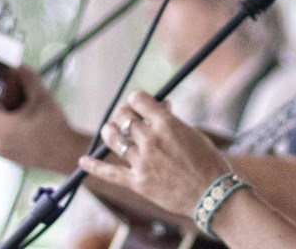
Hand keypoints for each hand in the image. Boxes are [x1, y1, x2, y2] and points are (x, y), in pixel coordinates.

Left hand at [0, 66, 89, 172]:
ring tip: (19, 115)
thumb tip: (16, 66)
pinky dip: (6, 131)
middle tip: (10, 103)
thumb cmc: (55, 128)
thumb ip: (27, 78)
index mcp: (3, 129)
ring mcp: (3, 153)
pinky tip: (23, 126)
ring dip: (0, 120)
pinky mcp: (9, 157)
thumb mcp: (42, 97)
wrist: (67, 154)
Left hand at [79, 90, 229, 215]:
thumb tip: (159, 107)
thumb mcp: (192, 134)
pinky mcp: (137, 182)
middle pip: (124, 117)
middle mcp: (151, 140)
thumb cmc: (208, 163)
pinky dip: (93, 167)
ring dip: (110, 131)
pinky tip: (83, 162)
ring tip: (111, 131)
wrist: (213, 195)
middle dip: (124, 113)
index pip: (138, 99)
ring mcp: (142, 161)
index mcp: (166, 123)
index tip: (137, 103)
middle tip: (126, 117)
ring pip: (113, 138)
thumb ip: (171, 121)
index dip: (135, 99)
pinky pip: (109, 172)